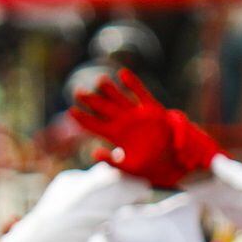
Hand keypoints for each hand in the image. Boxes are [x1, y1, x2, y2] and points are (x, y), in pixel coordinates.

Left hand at [69, 70, 219, 188]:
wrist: (171, 162)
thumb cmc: (148, 168)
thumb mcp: (128, 168)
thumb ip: (111, 161)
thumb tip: (94, 153)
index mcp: (115, 136)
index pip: (94, 126)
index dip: (83, 119)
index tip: (70, 111)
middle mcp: (123, 123)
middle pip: (103, 109)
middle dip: (91, 101)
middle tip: (77, 92)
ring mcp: (137, 115)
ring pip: (120, 98)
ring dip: (110, 89)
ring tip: (99, 80)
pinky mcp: (152, 110)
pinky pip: (141, 94)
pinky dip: (133, 84)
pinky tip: (122, 73)